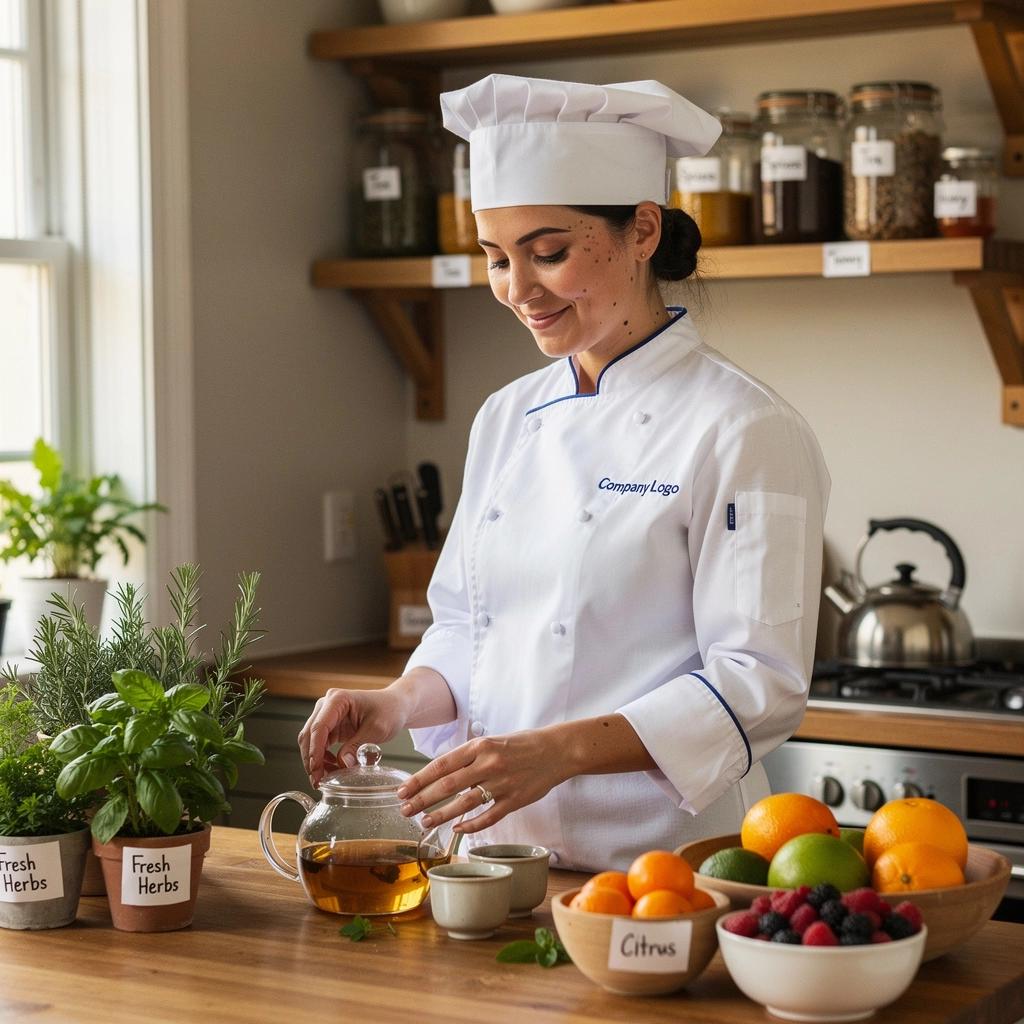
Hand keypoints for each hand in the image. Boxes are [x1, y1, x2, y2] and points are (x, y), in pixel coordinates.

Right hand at [298, 687, 406, 786]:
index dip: (315, 751)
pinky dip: (322, 758)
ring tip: (325, 779)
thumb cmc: (389, 710)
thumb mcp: (377, 729)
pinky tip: (332, 768)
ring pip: (311, 741)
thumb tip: (342, 765)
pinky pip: (319, 744)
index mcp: (338, 700)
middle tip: (317, 781)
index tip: (316, 770)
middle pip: (310, 734)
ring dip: (315, 761)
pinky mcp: (330, 726)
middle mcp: (328, 705)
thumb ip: (358, 746)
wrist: (396, 706)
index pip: (319, 727)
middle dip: (311, 760)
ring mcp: (327, 715)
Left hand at [396, 729, 567, 834]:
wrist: (557, 750)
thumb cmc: (522, 744)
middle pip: (448, 785)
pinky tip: (457, 830)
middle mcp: (489, 764)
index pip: (442, 764)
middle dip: (422, 799)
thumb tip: (442, 772)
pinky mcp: (515, 800)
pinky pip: (488, 816)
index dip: (420, 779)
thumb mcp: (492, 741)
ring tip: (425, 822)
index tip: (404, 790)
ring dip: (441, 815)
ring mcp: (502, 783)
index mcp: (480, 746)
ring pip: (465, 803)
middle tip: (405, 810)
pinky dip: (471, 825)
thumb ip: (469, 756)